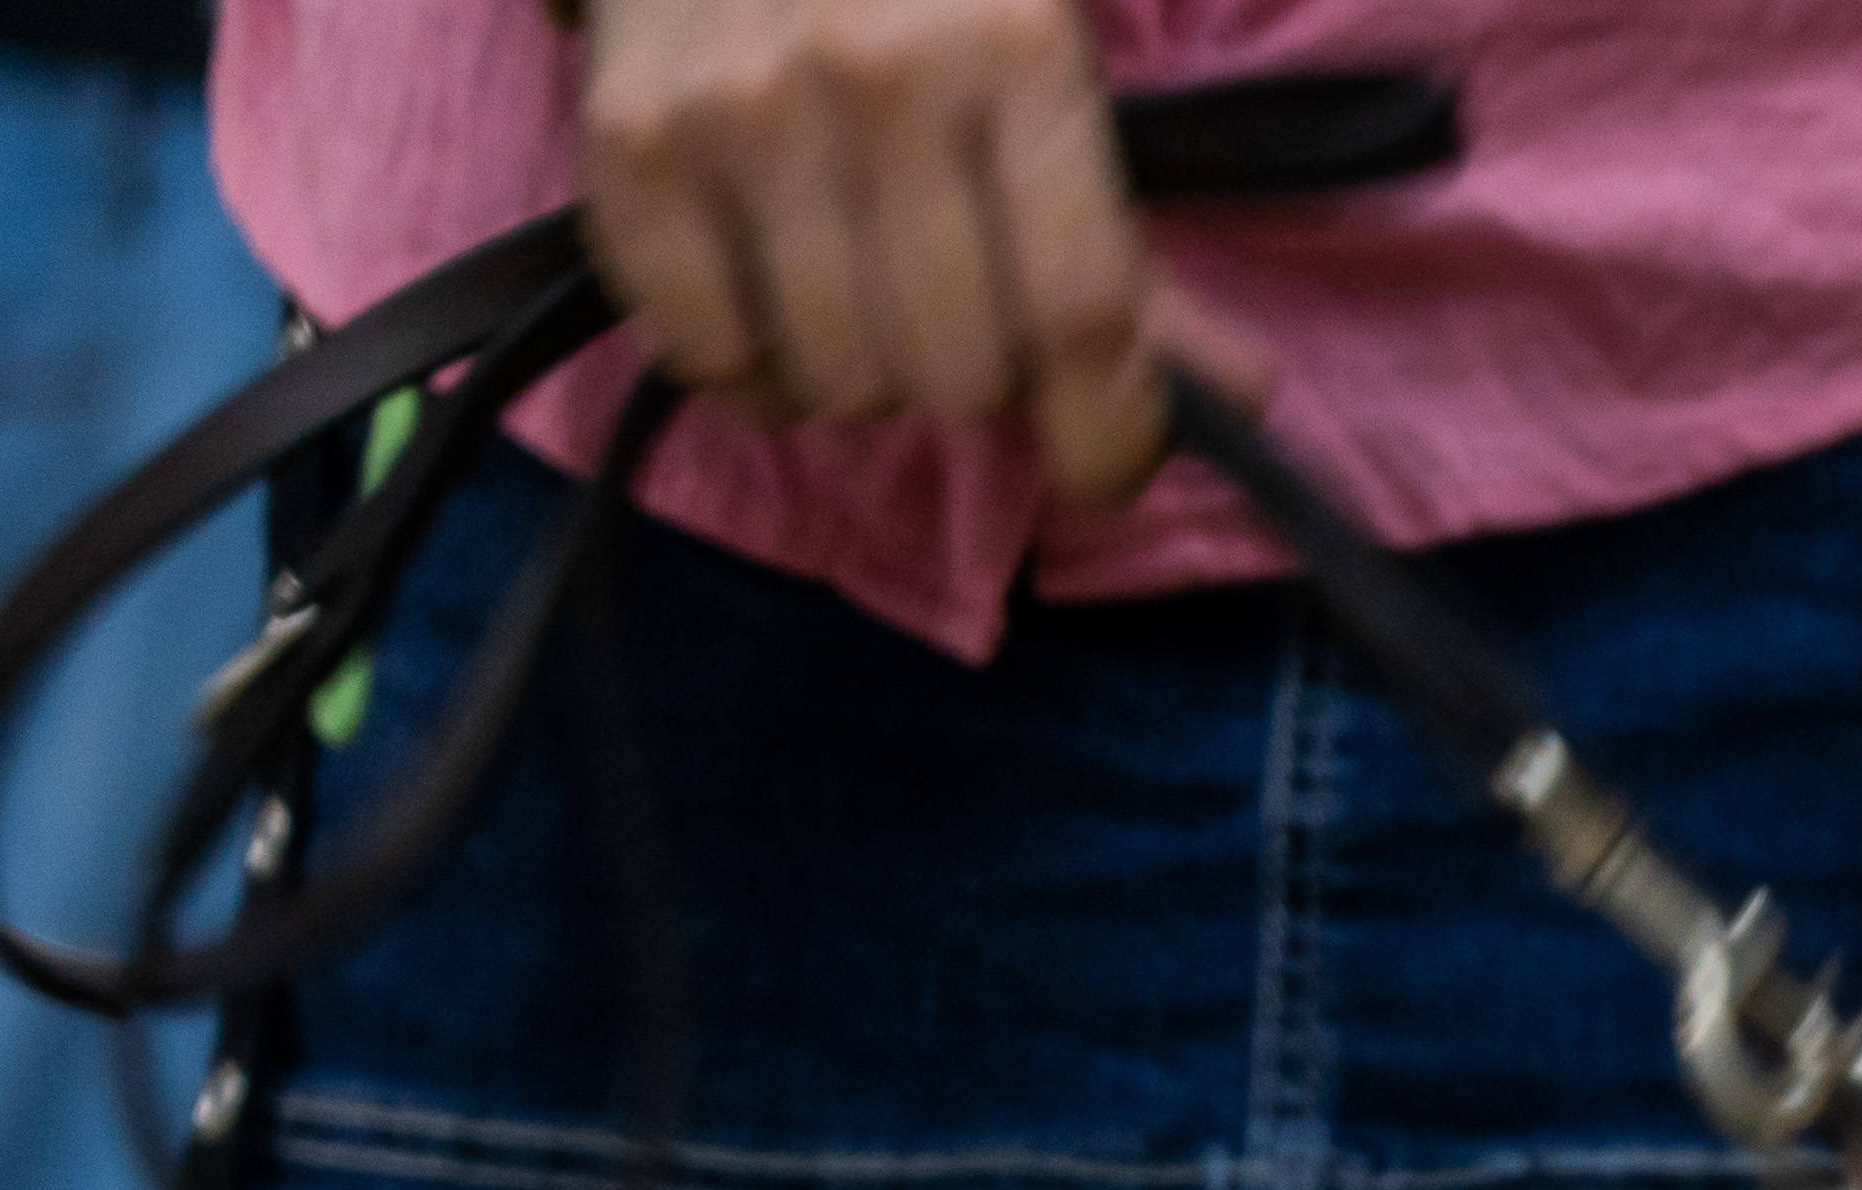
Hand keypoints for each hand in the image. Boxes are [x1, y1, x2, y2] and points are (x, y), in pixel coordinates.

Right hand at [576, 0, 1195, 508]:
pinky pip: (708, 358)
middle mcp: (873, 75)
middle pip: (957, 369)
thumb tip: (1235, 400)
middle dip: (980, 384)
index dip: (1106, 433)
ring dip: (869, 383)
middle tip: (962, 322)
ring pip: (839, 381)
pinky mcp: (626, 143)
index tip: (1098, 469)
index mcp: (1017, 49)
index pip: (1082, 309)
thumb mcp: (1046, 70)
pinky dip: (756, 375)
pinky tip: (778, 311)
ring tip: (869, 304)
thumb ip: (1131, 248)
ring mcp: (738, 109)